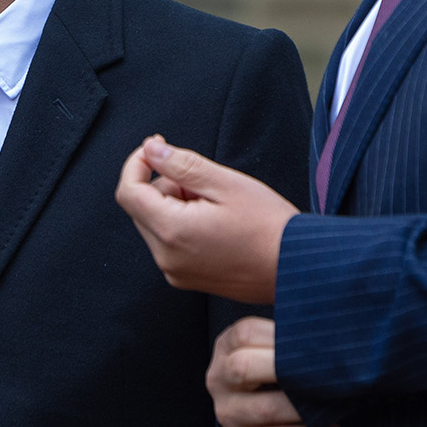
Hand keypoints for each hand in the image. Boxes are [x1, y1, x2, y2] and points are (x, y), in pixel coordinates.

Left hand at [113, 134, 296, 303]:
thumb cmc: (269, 226)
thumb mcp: (225, 183)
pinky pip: (170, 242)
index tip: (156, 148)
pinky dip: (183, 223)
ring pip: (156, 224)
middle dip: (164, 184)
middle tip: (204, 180)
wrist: (298, 268)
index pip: (128, 192)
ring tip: (217, 203)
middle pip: (141, 208)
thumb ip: (181, 164)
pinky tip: (217, 222)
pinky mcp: (188, 278)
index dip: (137, 163)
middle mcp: (167, 258)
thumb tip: (150, 150)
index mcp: (171, 232)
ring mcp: (176, 272)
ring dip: (175, 204)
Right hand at [210, 317, 337, 426]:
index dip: (278, 334)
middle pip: (243, 368)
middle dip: (287, 368)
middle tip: (324, 370)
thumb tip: (323, 316)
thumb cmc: (270, 369)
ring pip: (265, 410)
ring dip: (303, 407)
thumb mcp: (267, 345)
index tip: (312, 339)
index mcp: (226, 348)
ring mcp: (229, 413)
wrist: (252, 412)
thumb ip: (287, 332)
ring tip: (333, 401)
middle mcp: (220, 379)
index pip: (245, 333)